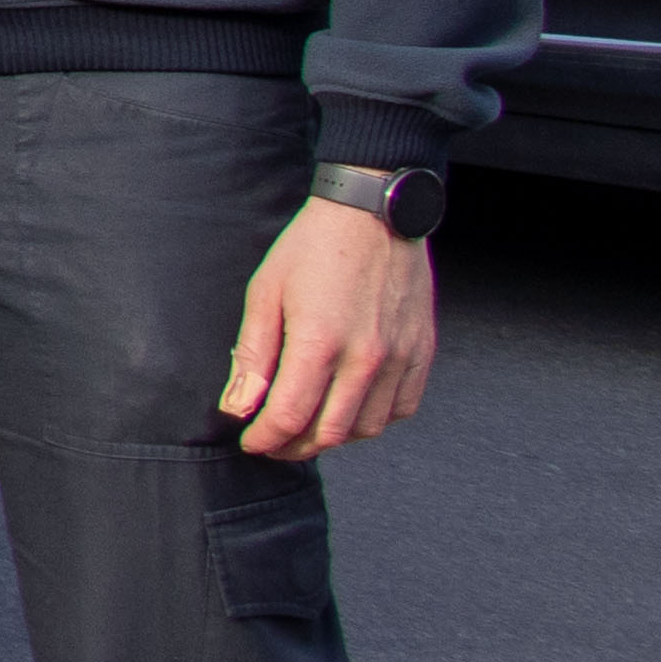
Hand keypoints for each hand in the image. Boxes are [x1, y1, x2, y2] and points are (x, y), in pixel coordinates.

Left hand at [220, 197, 436, 457]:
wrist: (373, 213)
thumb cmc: (312, 247)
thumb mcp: (266, 291)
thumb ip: (252, 355)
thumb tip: (238, 406)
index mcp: (318, 343)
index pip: (288, 416)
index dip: (265, 439)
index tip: (251, 443)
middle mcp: (364, 359)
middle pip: (328, 433)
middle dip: (294, 447)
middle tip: (275, 443)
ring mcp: (399, 359)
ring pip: (366, 429)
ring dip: (333, 438)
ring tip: (308, 428)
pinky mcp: (421, 353)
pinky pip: (401, 409)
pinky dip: (373, 421)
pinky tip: (351, 410)